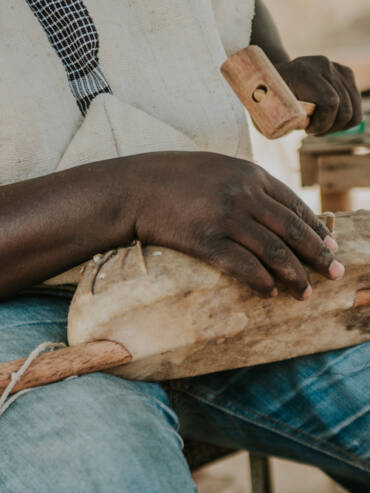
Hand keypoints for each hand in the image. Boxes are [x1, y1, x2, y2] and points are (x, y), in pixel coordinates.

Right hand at [131, 151, 342, 299]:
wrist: (136, 186)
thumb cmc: (175, 178)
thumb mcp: (218, 169)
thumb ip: (247, 185)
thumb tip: (273, 209)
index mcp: (250, 175)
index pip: (295, 204)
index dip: (316, 228)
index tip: (330, 245)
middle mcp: (244, 195)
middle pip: (292, 229)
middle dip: (318, 255)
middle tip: (335, 273)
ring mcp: (226, 218)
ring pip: (274, 251)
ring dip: (294, 275)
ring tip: (306, 293)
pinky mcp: (206, 240)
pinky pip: (244, 266)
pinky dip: (261, 282)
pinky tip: (270, 293)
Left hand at [275, 56, 362, 135]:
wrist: (272, 76)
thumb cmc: (268, 99)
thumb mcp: (268, 112)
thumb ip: (283, 120)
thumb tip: (304, 124)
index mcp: (303, 72)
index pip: (330, 102)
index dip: (323, 124)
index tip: (307, 130)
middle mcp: (323, 65)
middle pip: (345, 108)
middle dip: (329, 127)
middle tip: (312, 130)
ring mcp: (336, 67)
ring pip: (353, 109)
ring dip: (337, 125)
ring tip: (319, 126)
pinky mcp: (345, 73)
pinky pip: (356, 105)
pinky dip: (344, 119)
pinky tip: (327, 119)